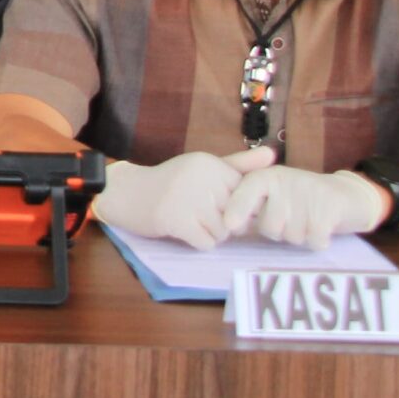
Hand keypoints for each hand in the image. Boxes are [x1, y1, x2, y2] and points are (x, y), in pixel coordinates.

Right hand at [94, 147, 277, 249]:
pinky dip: (198, 243)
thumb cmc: (170, 183)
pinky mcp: (176, 220)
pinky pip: (207, 243)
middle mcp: (201, 178)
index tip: (215, 203)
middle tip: (200, 214)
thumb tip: (273, 154)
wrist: (125, 193)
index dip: (235, 206)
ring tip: (192, 221)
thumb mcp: (203, 167)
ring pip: (224, 232)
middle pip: (236, 216)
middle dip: (223, 222)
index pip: (245, 195)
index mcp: (210, 164)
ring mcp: (187, 199)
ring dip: (211, 234)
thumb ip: (239, 164)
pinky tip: (184, 231)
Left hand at [220, 165, 387, 250]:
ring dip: (299, 236)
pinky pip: (314, 239)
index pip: (247, 191)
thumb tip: (227, 225)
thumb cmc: (297, 198)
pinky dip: (317, 241)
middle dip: (277, 232)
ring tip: (306, 220)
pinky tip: (321, 228)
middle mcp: (285, 182)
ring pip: (291, 235)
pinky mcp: (330, 209)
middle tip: (290, 219)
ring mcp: (308, 194)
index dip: (237, 209)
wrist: (343, 195)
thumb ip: (249, 205)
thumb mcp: (271, 194)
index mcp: (266, 177)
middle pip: (269, 226)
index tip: (229, 225)